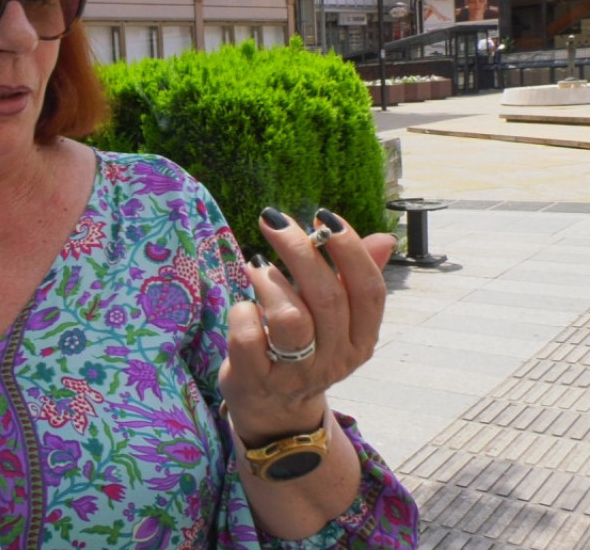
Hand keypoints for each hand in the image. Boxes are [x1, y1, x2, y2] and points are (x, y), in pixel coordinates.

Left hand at [217, 207, 395, 445]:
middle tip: (274, 222)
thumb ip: (353, 279)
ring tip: (256, 265)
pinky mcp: (256, 380)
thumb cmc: (304, 349)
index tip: (324, 216)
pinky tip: (243, 306)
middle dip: (300, 250)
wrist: (274, 411)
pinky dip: (242, 312)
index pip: (369, 291)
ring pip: (291, 319)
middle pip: (327, 297)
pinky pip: (250, 338)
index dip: (350, 250)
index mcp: (362, 340)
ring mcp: (296, 374)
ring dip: (270, 281)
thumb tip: (384, 238)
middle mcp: (335, 359)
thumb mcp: (336, 320)